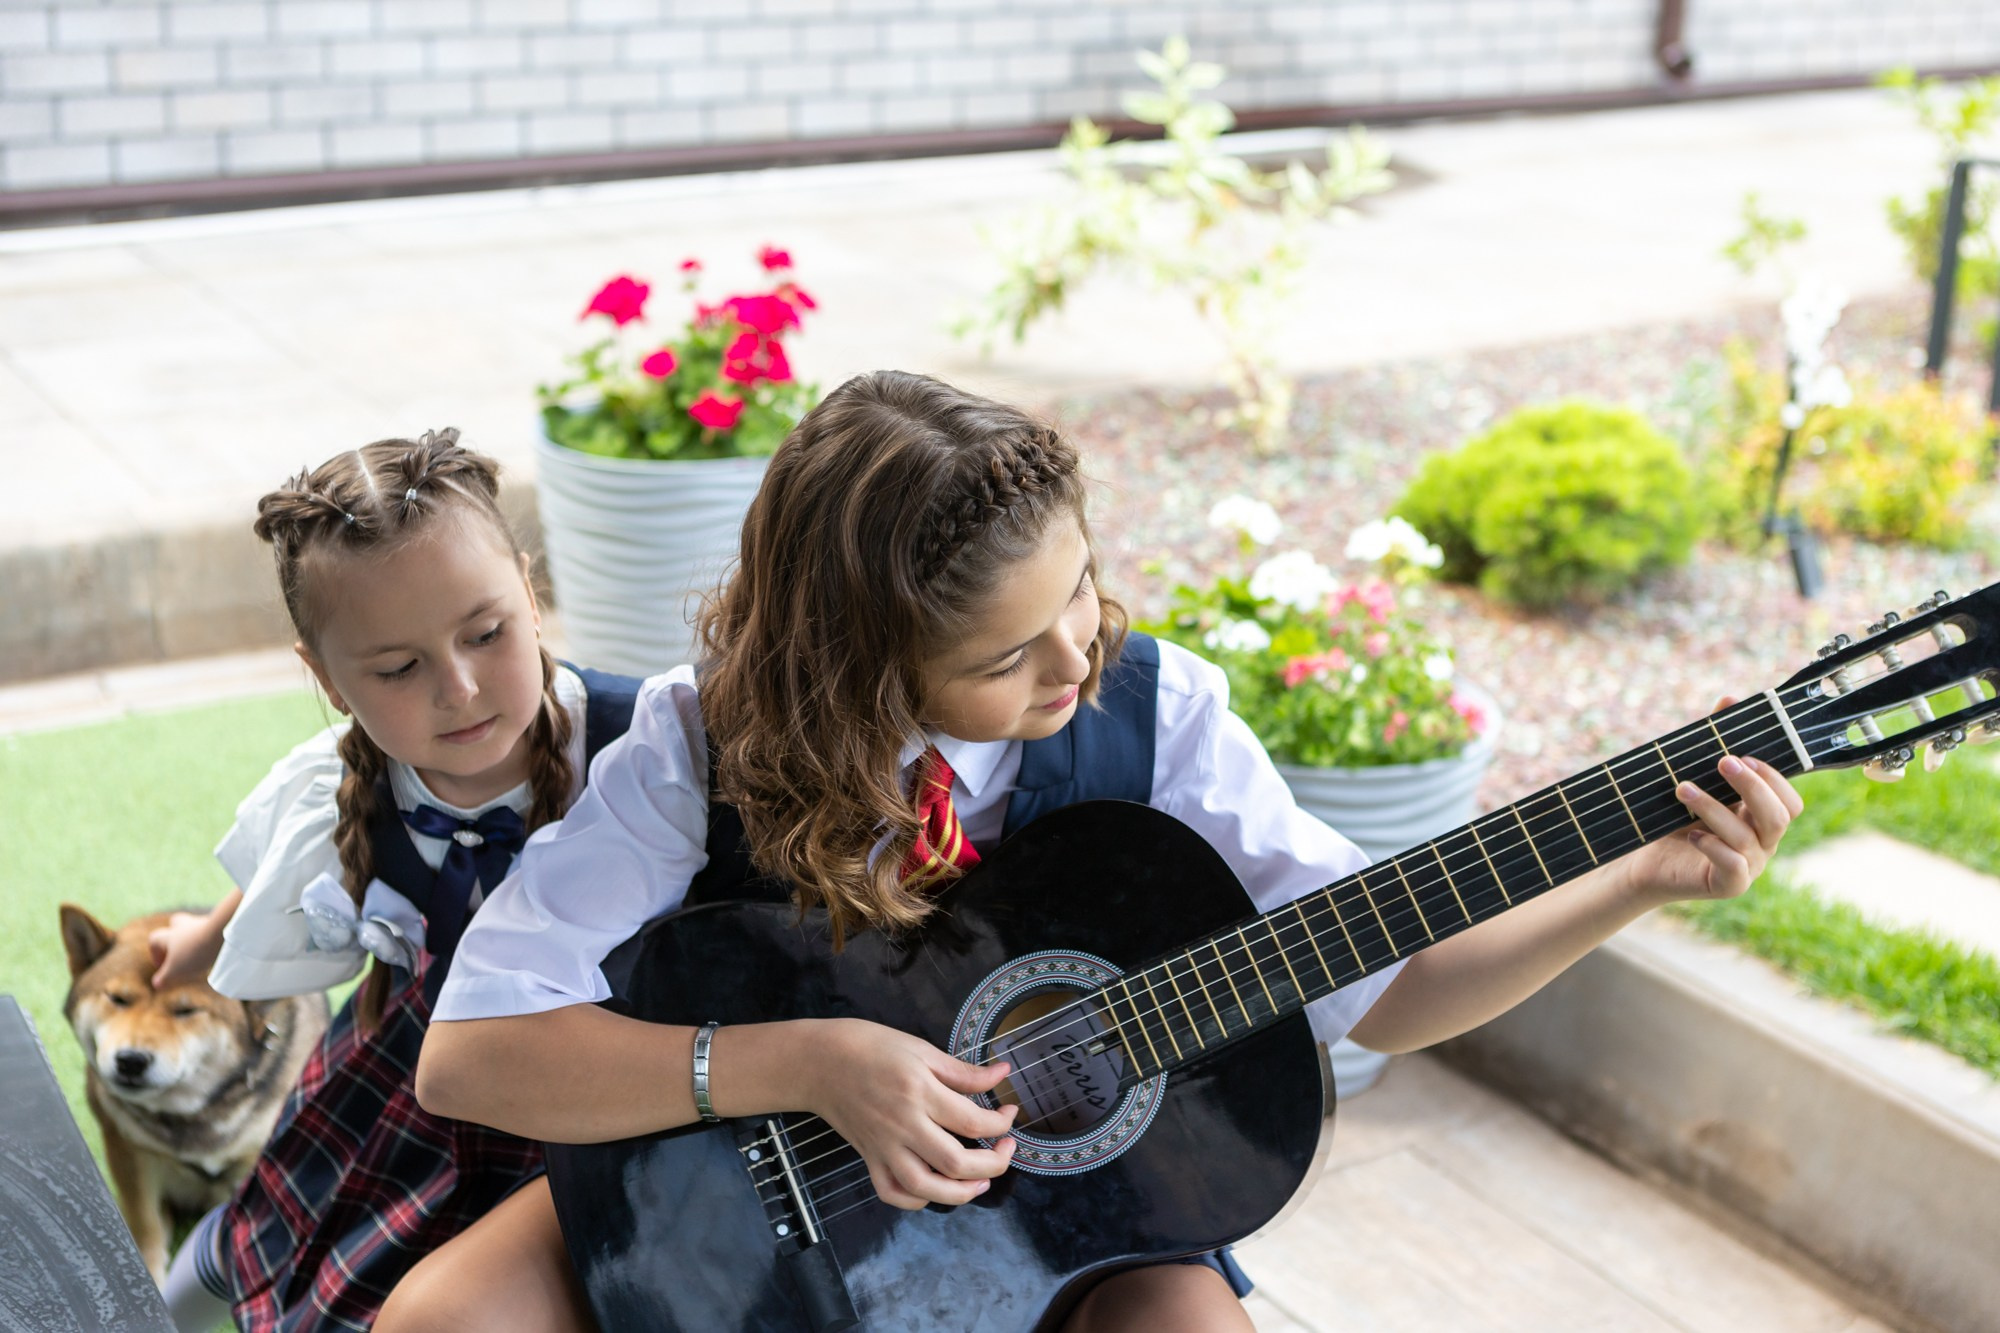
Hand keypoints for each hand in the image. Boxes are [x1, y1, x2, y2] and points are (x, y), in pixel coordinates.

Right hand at [148, 910, 222, 990]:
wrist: (223, 933)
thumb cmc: (194, 952)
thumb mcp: (175, 970)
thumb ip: (164, 977)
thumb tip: (157, 984)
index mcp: (169, 935)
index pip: (155, 940)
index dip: (156, 954)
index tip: (164, 967)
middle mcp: (185, 925)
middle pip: (175, 923)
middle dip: (175, 935)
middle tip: (179, 950)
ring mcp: (204, 922)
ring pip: (196, 926)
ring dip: (195, 938)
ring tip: (201, 955)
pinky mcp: (221, 923)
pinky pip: (213, 929)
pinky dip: (212, 939)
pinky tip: (217, 951)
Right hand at [801, 1018, 1018, 1210]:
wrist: (818, 1062)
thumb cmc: (870, 1046)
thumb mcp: (920, 1049)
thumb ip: (962, 1071)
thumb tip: (1002, 1075)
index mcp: (920, 1093)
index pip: (973, 1122)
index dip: (1001, 1122)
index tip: (1009, 1112)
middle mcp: (904, 1127)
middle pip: (957, 1164)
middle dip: (994, 1164)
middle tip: (1006, 1149)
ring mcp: (884, 1148)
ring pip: (927, 1189)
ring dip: (962, 1193)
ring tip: (981, 1180)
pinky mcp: (869, 1159)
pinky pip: (893, 1193)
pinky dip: (916, 1201)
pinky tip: (934, 1190)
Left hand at [1627, 696, 1804, 906]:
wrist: (1642, 859)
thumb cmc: (1673, 817)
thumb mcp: (1694, 776)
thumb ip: (1714, 742)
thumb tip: (1728, 698)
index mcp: (1761, 816)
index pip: (1790, 799)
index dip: (1772, 777)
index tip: (1742, 754)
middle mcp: (1763, 841)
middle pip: (1780, 815)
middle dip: (1753, 786)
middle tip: (1721, 762)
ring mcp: (1749, 865)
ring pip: (1746, 835)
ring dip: (1714, 808)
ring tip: (1682, 789)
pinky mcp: (1729, 884)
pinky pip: (1733, 865)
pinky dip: (1712, 846)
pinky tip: (1690, 834)